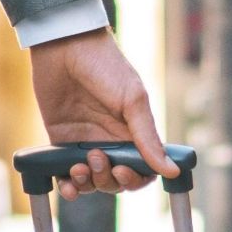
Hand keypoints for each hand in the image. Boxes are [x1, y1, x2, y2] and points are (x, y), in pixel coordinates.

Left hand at [26, 31, 165, 192]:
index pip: (141, 170)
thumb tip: (172, 171)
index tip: (124, 172)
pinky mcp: (60, 142)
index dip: (135, 179)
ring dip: (88, 184)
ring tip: (79, 167)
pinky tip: (67, 184)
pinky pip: (65, 174)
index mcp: (132, 132)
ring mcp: (84, 142)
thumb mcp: (132, 100)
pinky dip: (69, 186)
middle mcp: (110, 141)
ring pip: (92, 181)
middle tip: (97, 156)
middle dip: (108, 179)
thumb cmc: (104, 65)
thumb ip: (147, 137)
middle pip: (115, 180)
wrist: (64, 45)